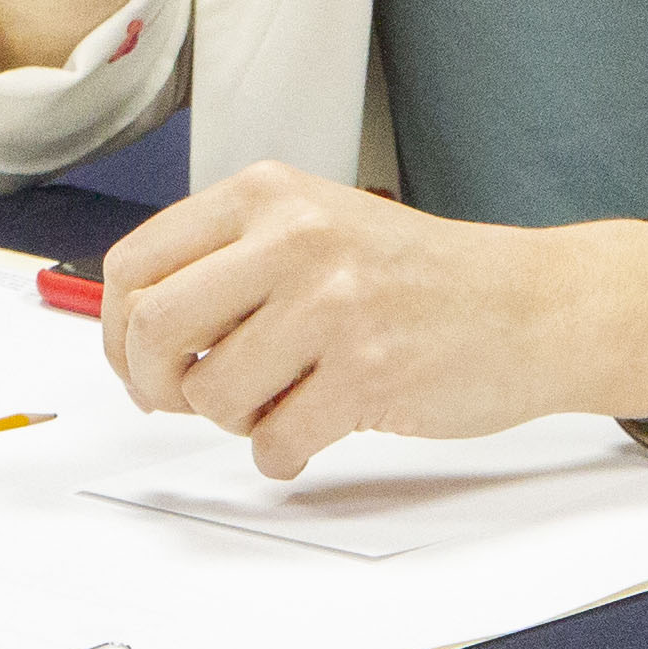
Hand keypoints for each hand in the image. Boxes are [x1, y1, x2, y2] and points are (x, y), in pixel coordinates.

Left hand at [99, 161, 647, 478]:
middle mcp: (293, 240)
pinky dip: (281, 453)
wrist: (530, 304)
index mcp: (266, 195)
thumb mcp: (314, 225)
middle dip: (153, 383)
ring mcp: (332, 308)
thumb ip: (230, 260)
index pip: (135, 264)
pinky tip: (313, 429)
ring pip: (211, 395)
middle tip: (182, 398)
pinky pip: (273, 443)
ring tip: (277, 401)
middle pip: (152, 328)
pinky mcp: (368, 377)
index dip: (117, 329)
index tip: (136, 361)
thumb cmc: (416, 276)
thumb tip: (135, 334)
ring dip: (232, 419)